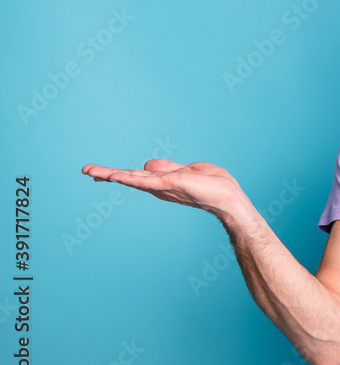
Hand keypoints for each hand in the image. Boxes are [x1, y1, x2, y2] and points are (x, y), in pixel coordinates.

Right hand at [81, 159, 245, 219]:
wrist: (229, 199)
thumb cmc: (214, 185)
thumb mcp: (188, 170)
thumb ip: (167, 168)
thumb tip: (146, 165)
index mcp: (164, 181)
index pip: (138, 176)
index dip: (120, 173)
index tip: (101, 173)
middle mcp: (160, 187)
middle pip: (130, 178)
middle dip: (108, 174)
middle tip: (85, 170)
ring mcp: (163, 187)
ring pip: (133, 179)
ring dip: (111, 174)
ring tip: (90, 171)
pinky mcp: (170, 185)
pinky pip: (146, 181)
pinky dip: (129, 178)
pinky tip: (114, 176)